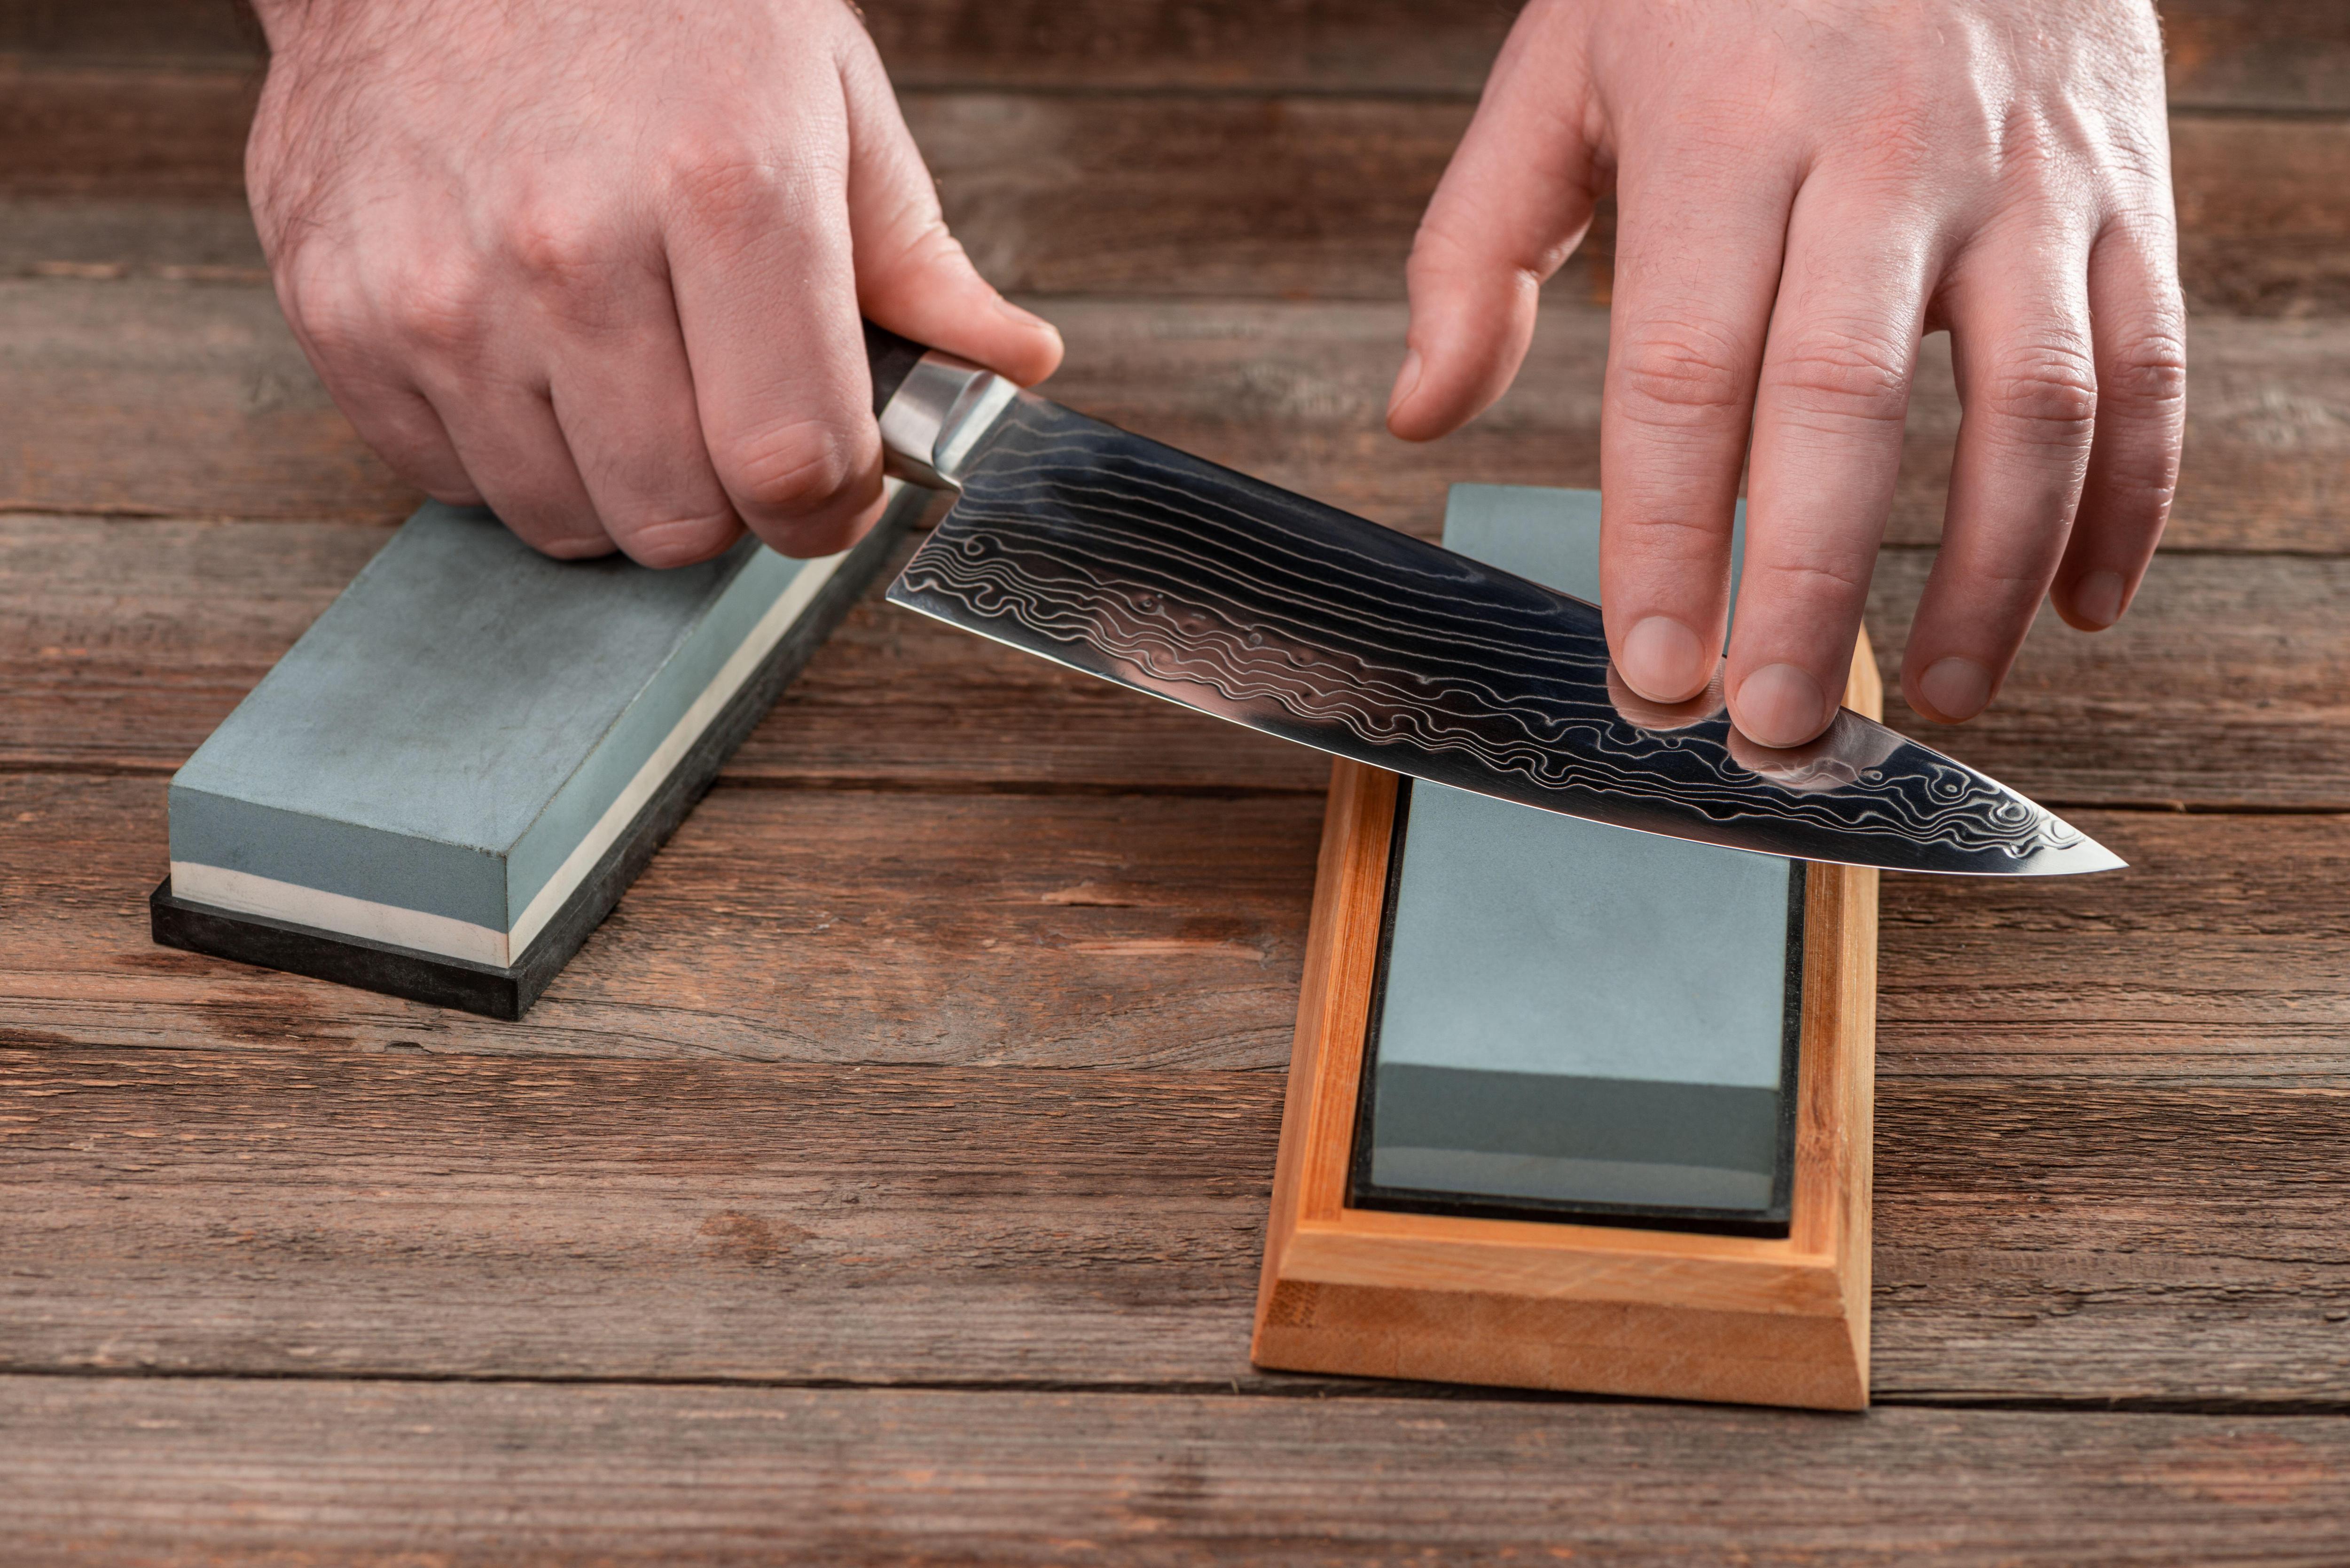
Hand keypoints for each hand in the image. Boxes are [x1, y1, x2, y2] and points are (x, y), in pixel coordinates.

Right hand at [245, 0, 1060, 563]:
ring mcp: (441, 293)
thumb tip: (1013, 368)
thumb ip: (919, 264)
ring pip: (564, 520)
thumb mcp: (826, 100)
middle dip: (723, 498)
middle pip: (679, 520)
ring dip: (611, 478)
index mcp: (727, 192)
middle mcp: (572, 252)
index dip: (829, 505)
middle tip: (721, 414)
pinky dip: (503, 447)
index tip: (830, 484)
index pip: (795, 462)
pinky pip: (450, 480)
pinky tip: (525, 347)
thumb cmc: (654, 9)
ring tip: (618, 364)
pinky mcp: (341, 316)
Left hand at [1388, 0, 2183, 745]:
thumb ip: (1477, 241)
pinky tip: (2076, 607)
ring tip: (1933, 701)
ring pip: (2033, 409)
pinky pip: (2145, 363)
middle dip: (1810, 593)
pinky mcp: (2125, 183)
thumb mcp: (1567, 59)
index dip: (1666, 542)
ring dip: (1986, 579)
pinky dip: (2127, 502)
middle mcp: (1889, 158)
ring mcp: (2027, 173)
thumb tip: (1420, 412)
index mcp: (1730, 136)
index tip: (1649, 674)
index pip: (1686, 378)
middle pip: (1848, 413)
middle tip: (1772, 732)